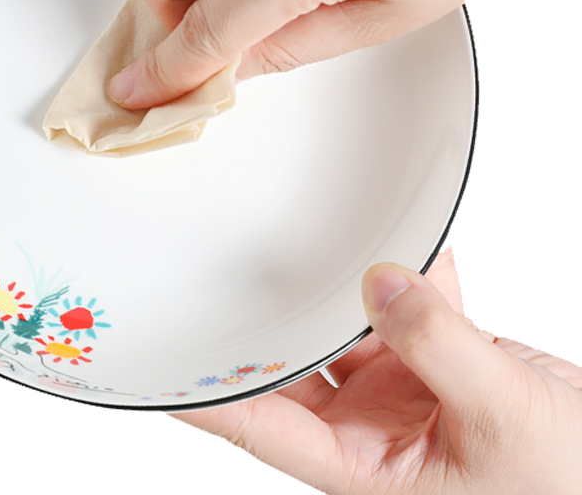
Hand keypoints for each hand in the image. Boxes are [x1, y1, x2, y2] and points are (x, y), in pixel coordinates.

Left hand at [171, 248, 581, 493]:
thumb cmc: (562, 482)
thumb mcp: (500, 418)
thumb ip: (438, 344)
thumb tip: (381, 282)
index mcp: (360, 467)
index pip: (260, 423)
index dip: (205, 393)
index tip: (157, 358)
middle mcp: (365, 427)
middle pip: (289, 362)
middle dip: (262, 316)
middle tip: (213, 265)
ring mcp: (394, 389)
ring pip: (344, 324)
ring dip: (336, 281)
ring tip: (305, 228)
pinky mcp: (428, 359)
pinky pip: (406, 303)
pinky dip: (410, 270)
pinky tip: (404, 235)